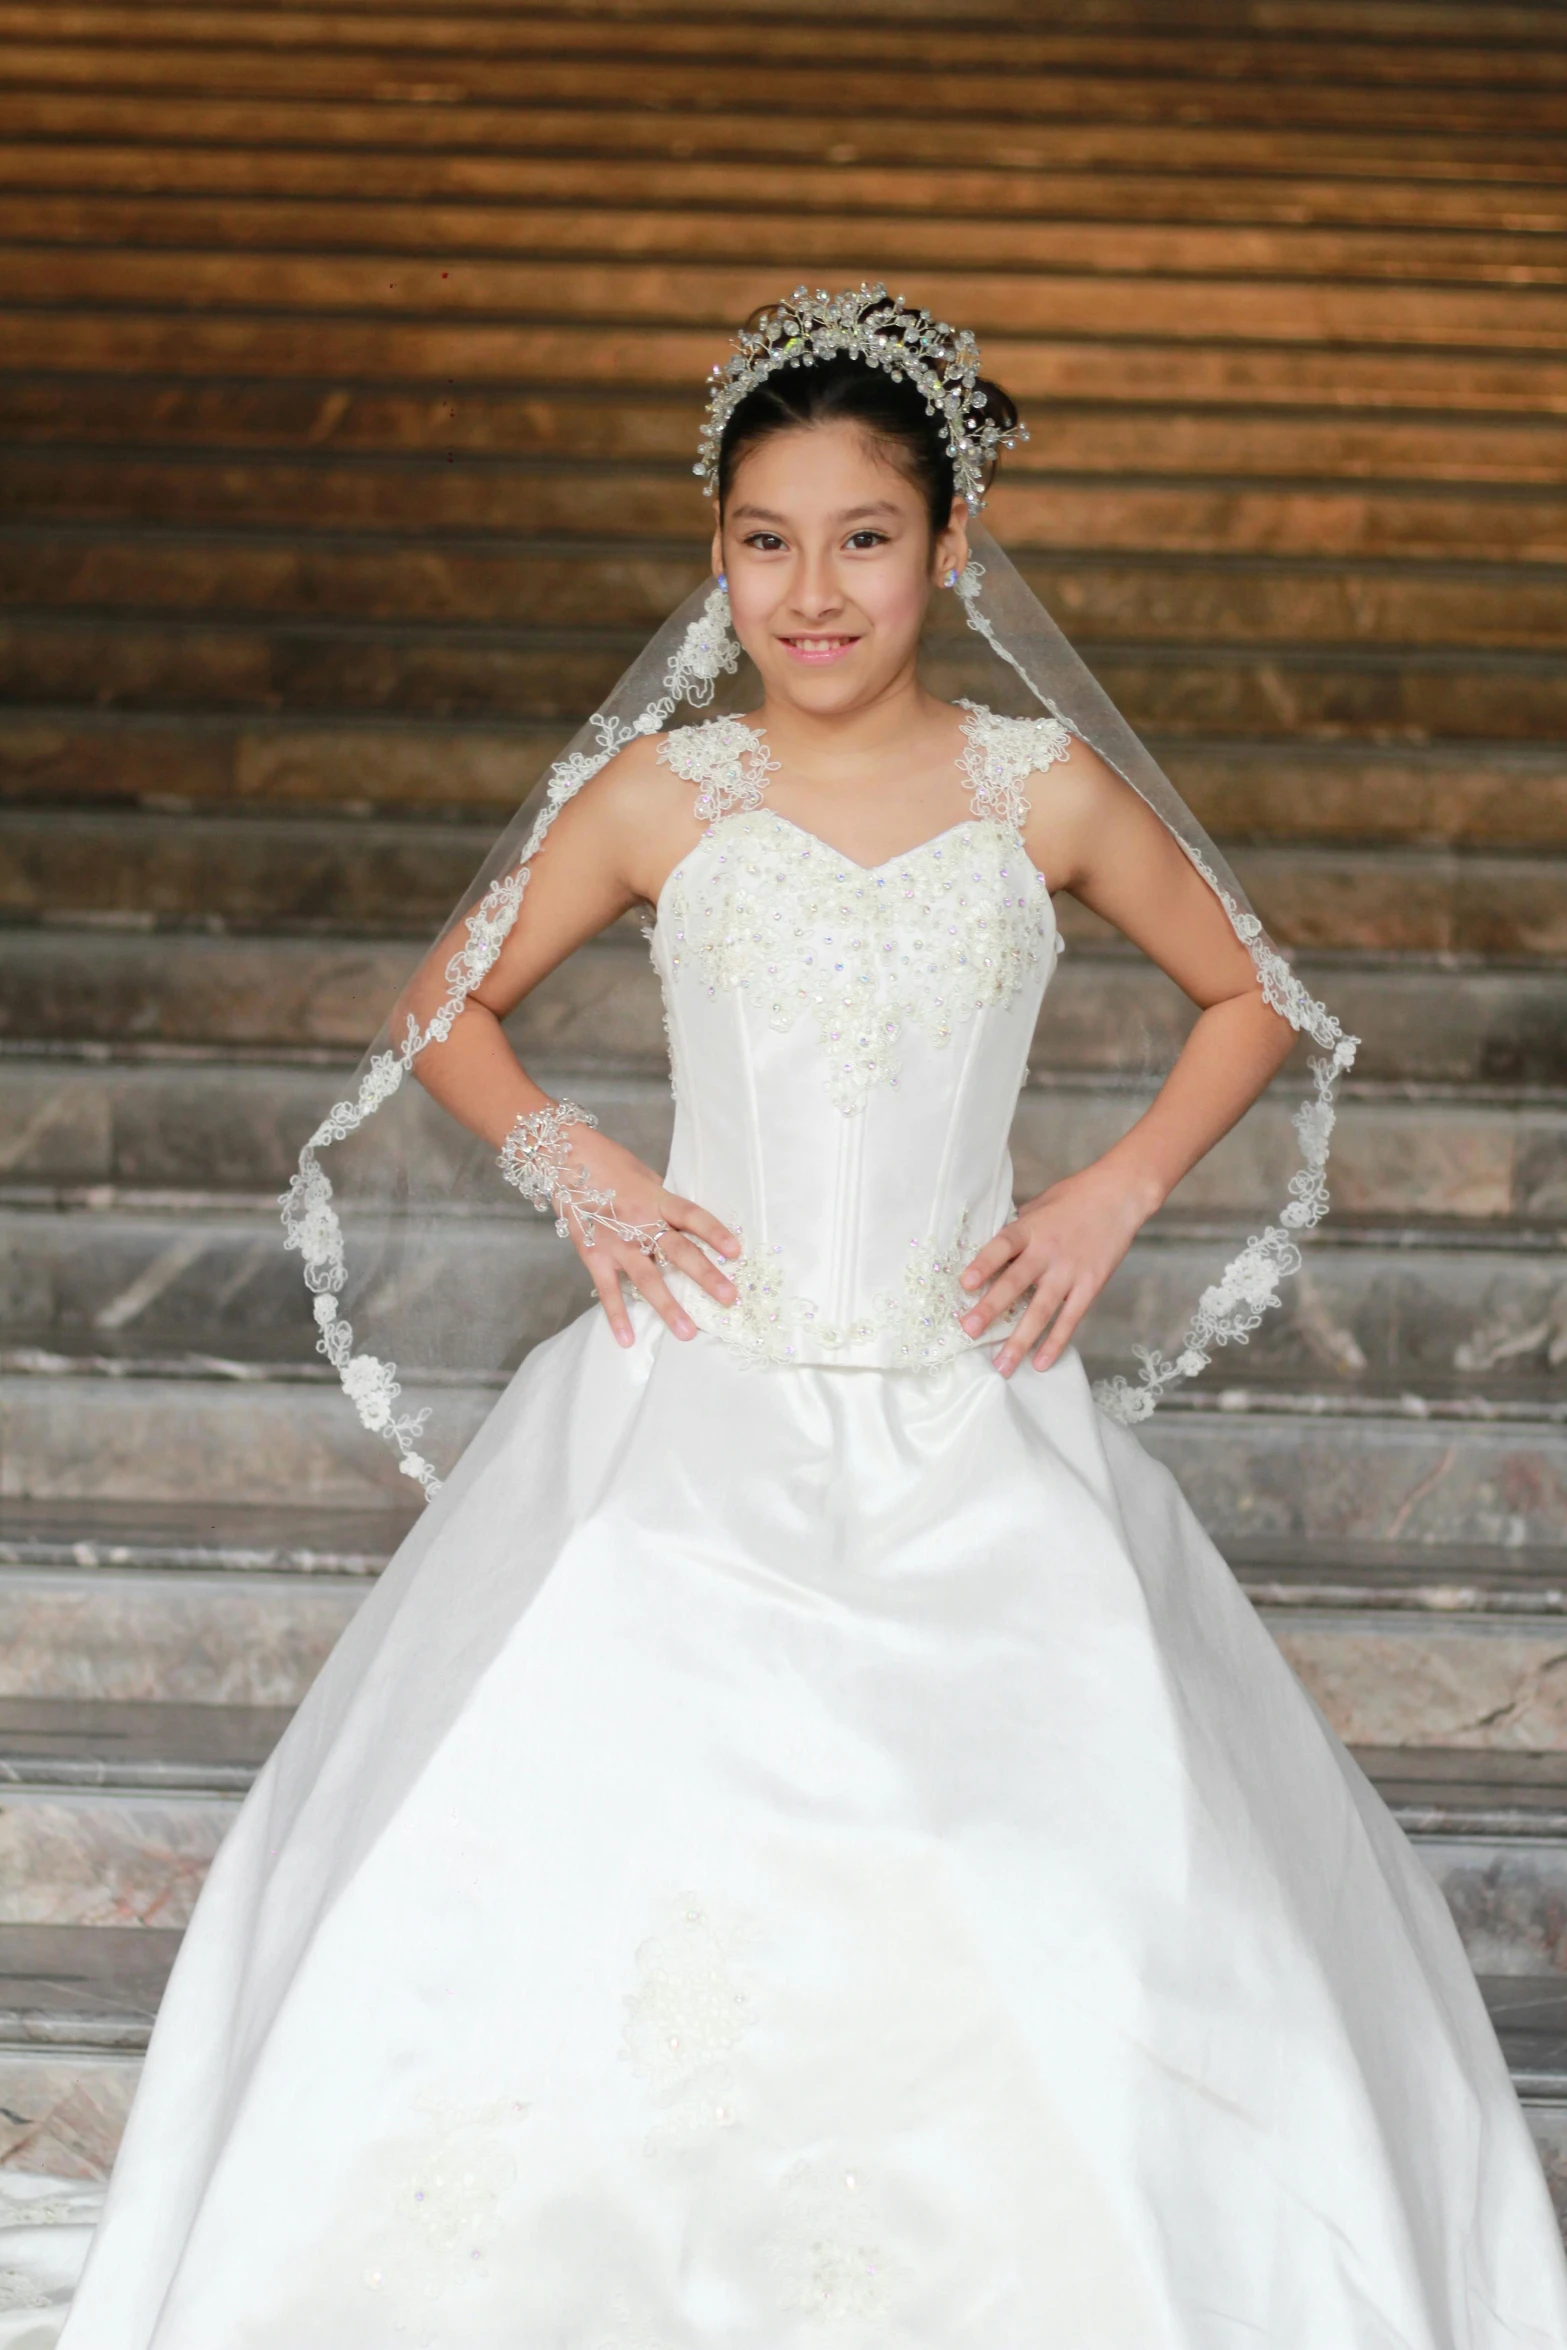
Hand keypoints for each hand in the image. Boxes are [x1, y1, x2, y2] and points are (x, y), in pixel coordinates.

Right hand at [555, 1127, 739, 1346]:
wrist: (564, 1158)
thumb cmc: (609, 1163)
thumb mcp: (646, 1176)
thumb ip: (665, 1202)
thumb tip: (687, 1224)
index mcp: (657, 1199)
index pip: (692, 1216)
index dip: (715, 1232)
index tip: (736, 1251)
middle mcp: (640, 1222)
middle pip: (678, 1251)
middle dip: (705, 1276)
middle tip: (729, 1299)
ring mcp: (616, 1242)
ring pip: (647, 1278)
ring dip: (668, 1306)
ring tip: (688, 1331)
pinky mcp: (594, 1256)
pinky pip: (608, 1290)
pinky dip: (617, 1316)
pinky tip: (627, 1339)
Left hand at [956, 1163, 1154, 1378]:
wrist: (1119, 1196)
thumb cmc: (1074, 1198)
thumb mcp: (1038, 1206)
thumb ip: (1016, 1230)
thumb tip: (988, 1254)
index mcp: (1030, 1229)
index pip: (1002, 1246)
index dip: (983, 1265)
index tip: (964, 1284)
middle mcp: (1047, 1252)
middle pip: (1015, 1283)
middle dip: (990, 1308)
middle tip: (969, 1331)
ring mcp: (1070, 1271)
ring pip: (1041, 1310)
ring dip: (1020, 1340)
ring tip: (1002, 1365)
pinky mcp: (1090, 1285)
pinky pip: (1070, 1319)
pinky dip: (1055, 1342)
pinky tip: (1040, 1363)